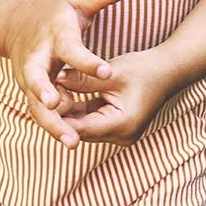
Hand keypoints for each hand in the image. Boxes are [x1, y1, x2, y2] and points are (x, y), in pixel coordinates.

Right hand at [2, 0, 125, 147]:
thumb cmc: (56, 13)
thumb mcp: (76, 0)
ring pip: (35, 102)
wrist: (17, 24)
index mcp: (54, 34)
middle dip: (46, 93)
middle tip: (60, 107)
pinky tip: (69, 138)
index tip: (106, 71)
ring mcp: (29, 75)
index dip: (87, 60)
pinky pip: (38, 110)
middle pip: (37, 77)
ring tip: (71, 141)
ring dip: (51, 122)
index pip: (71, 48)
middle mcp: (37, 56)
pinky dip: (50, 124)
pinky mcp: (28, 90)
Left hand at [53, 48, 173, 145]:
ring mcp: (120, 134)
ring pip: (84, 127)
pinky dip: (78, 110)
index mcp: (122, 125)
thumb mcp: (109, 73)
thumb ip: (81, 79)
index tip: (41, 102)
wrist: (168, 70)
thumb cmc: (143, 69)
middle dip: (60, 115)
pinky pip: (91, 121)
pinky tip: (62, 97)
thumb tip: (51, 80)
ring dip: (67, 113)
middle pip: (80, 131)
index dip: (58, 117)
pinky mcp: (117, 127)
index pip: (81, 128)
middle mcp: (121, 136)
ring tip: (47, 96)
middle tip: (38, 98)